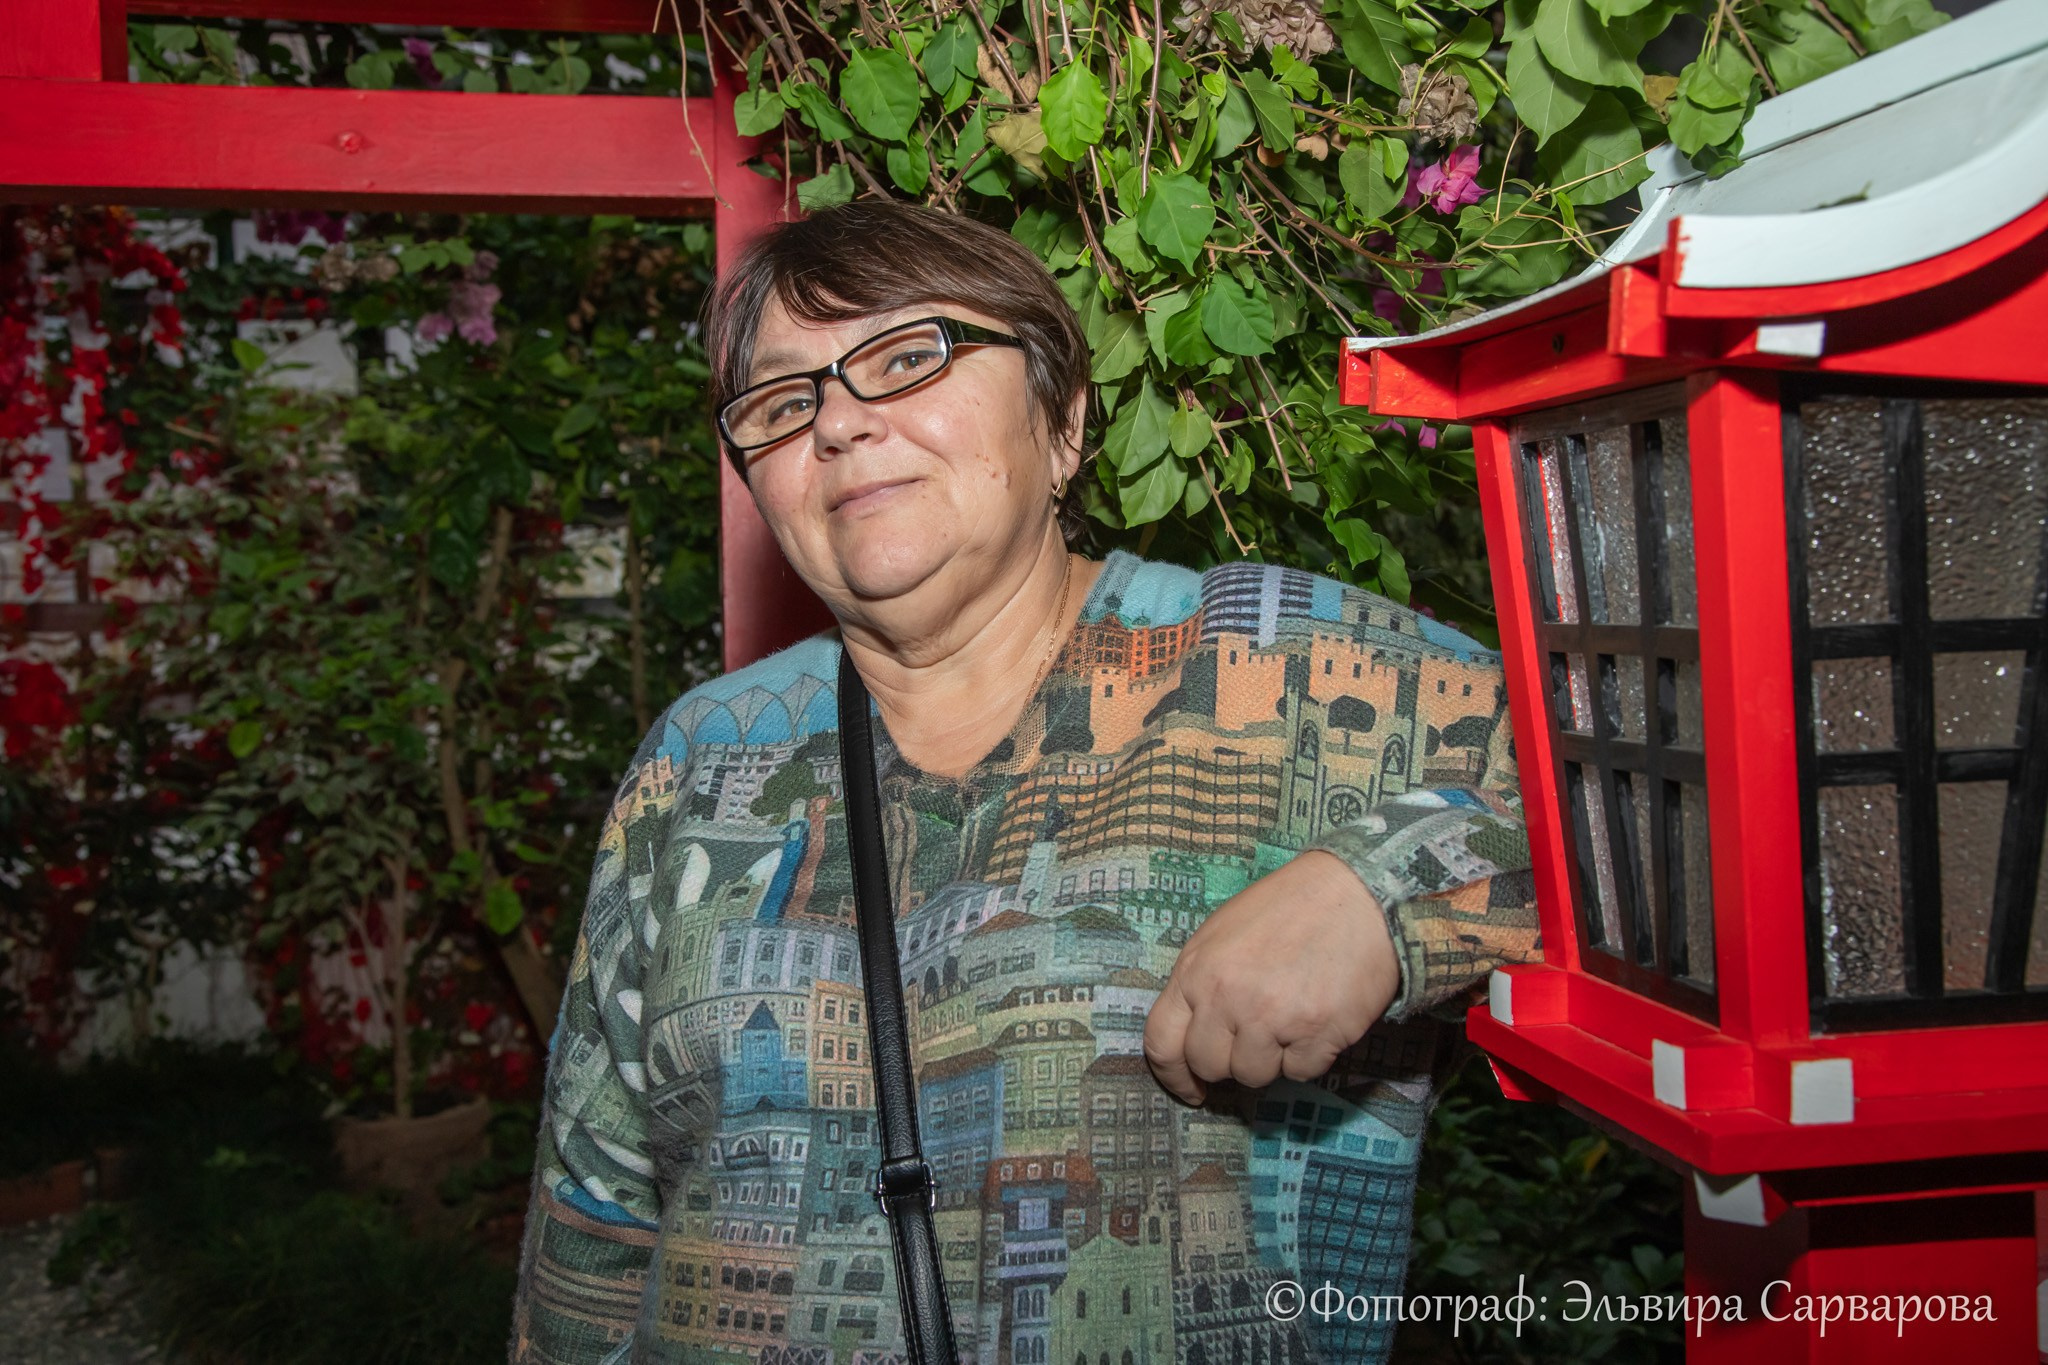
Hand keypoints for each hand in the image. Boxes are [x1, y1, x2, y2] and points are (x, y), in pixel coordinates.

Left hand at [1143, 849, 1400, 1105]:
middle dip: (1229, 1060)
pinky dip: (1309, 1055)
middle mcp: (1228, 998)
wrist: (1358, 894)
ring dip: (1270, 1058)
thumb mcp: (1224, 933)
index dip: (1173, 1074)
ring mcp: (1272, 1019)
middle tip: (1255, 1038)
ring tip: (1289, 1019)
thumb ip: (1202, 982)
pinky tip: (1318, 1020)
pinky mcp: (1317, 1034)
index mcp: (1197, 970)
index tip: (1190, 1088)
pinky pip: (1300, 1072)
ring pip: (1253, 1075)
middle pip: (1209, 1065)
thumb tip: (1195, 1034)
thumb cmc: (1290, 908)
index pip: (1161, 1043)